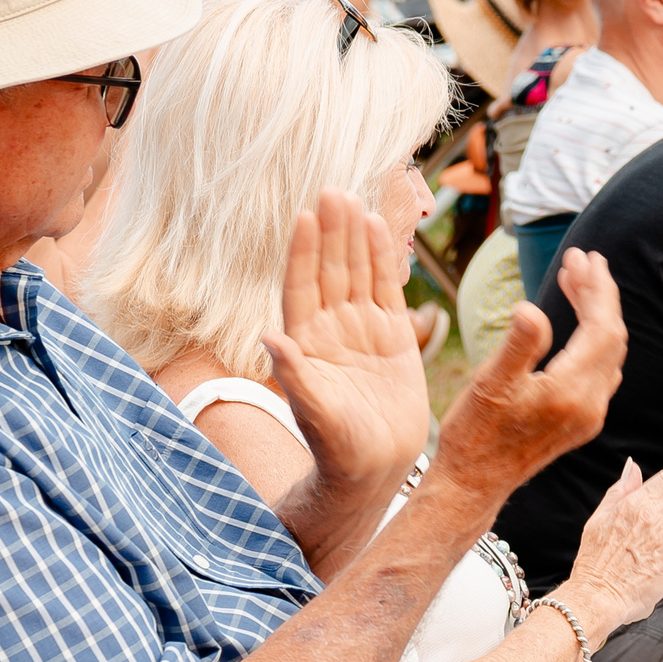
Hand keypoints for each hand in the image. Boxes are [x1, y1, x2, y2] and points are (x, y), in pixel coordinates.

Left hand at [262, 191, 435, 506]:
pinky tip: (379, 228)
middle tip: (332, 191)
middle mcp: (330, 330)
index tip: (304, 217)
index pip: (301, 288)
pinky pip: (386, 290)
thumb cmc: (339, 450)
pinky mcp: (392, 338)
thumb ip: (296, 376)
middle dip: (330, 233)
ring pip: (356, 274)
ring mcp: (361, 331)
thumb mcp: (316, 416)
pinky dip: (383, 260)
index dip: (303, 253)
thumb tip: (270, 338)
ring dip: (354, 238)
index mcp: (305, 344)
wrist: (374, 470)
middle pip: (329, 271)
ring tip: (353, 199)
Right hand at [435, 248, 628, 496]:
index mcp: (573, 392)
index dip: (596, 288)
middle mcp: (591, 405)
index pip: (603, 328)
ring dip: (598, 313)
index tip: (581, 255)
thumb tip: (532, 308)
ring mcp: (589, 415)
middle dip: (600, 294)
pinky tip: (578, 324)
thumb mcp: (490, 384)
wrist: (473, 486)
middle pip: (612, 337)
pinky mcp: (581, 421)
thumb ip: (518, 345)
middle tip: (580, 259)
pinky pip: (601, 369)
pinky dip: (594, 338)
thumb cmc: (474, 436)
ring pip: (608, 352)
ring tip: (575, 280)